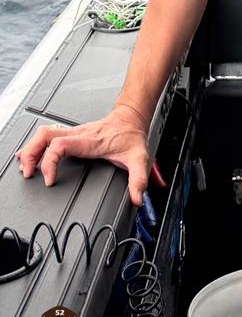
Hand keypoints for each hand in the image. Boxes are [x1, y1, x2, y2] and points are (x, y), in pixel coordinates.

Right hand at [15, 104, 149, 206]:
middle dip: (32, 154)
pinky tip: (30, 154)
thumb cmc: (131, 135)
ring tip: (26, 167)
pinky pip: (48, 135)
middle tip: (29, 172)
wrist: (132, 118)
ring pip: (44, 133)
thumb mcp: (139, 158)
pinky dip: (36, 145)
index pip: (60, 145)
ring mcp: (74, 133)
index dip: (50, 162)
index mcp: (90, 142)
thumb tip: (136, 199)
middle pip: (45, 136)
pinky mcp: (73, 134)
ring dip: (31, 149)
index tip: (49, 179)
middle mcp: (79, 135)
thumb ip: (138, 179)